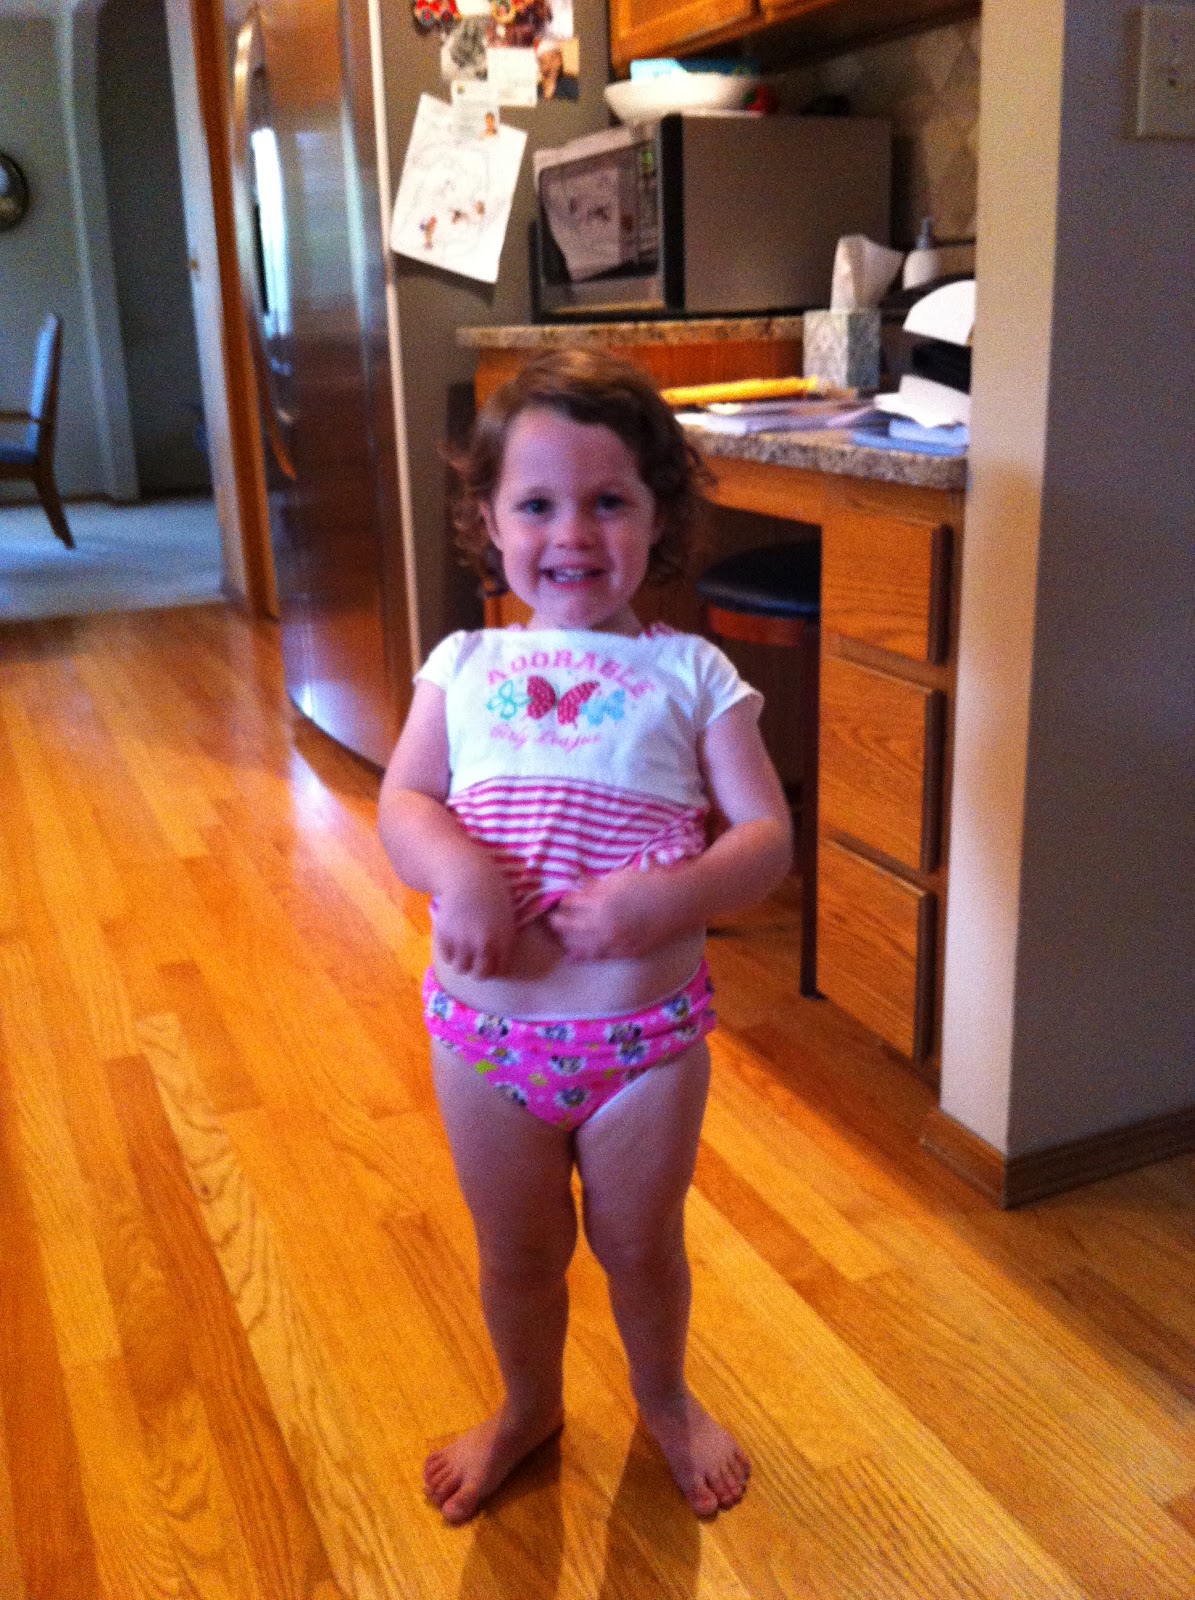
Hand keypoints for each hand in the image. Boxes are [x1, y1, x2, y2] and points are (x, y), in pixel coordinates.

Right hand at [433, 857, 515, 976]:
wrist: (466, 875)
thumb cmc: (490, 889)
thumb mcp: (508, 914)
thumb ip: (504, 937)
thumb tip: (498, 957)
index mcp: (504, 940)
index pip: (499, 969)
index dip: (493, 966)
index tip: (488, 959)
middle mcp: (484, 945)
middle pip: (480, 975)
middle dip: (477, 968)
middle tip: (474, 957)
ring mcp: (463, 942)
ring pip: (461, 968)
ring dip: (462, 961)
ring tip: (462, 948)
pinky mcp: (445, 937)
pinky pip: (447, 957)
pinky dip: (449, 951)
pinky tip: (452, 938)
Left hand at [546, 866, 697, 960]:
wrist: (681, 901)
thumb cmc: (652, 882)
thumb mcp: (620, 877)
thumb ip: (596, 885)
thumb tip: (577, 888)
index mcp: (602, 901)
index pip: (570, 904)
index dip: (561, 904)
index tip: (556, 903)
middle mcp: (605, 924)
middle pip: (570, 927)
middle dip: (557, 923)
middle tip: (549, 920)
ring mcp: (616, 941)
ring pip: (581, 945)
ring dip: (567, 941)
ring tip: (558, 937)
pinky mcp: (627, 952)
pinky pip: (599, 957)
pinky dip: (583, 956)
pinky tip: (572, 955)